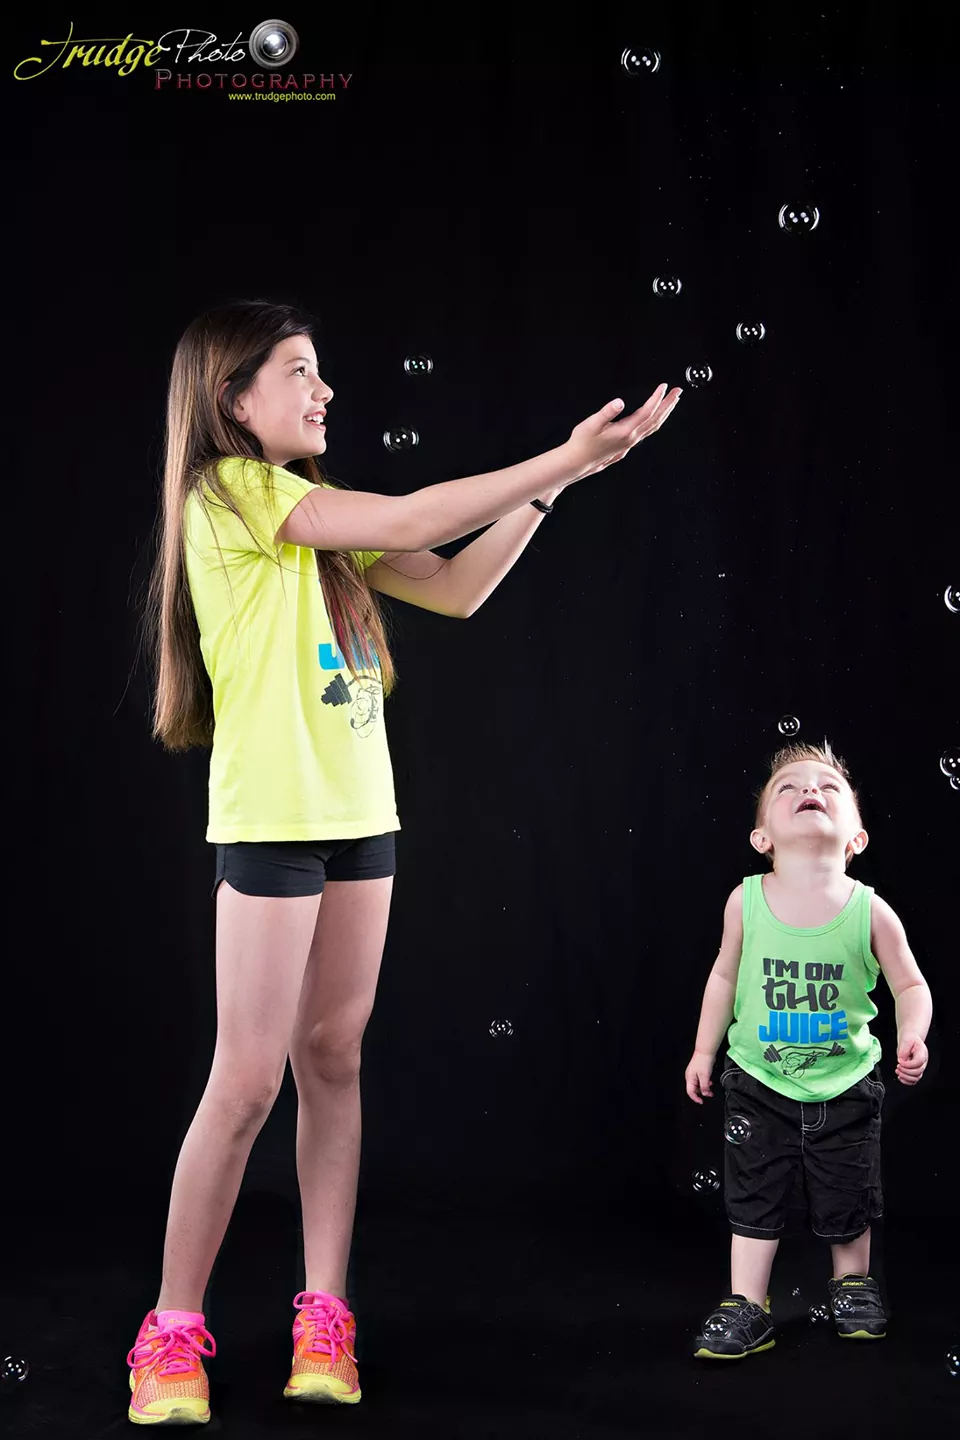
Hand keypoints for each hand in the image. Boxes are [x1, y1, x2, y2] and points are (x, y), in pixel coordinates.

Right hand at [564, 383, 681, 482]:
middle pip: (656, 419)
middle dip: (668, 404)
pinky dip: (657, 420)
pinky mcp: (628, 443)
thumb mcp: (591, 424)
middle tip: (678, 391)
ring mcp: (631, 442)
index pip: (646, 412)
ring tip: (673, 401)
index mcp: (625, 431)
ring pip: (654, 425)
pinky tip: (657, 416)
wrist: (578, 461)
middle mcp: (631, 438)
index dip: (657, 398)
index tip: (664, 386)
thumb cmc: (583, 442)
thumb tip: (619, 402)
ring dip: (665, 412)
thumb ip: (607, 412)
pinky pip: (648, 430)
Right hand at [685, 1049, 715, 1103]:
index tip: (702, 1101)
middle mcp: (690, 1076)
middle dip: (702, 1093)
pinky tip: (710, 1082)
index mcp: (689, 1078)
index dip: (695, 1098)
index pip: (690, 1092)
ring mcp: (693, 1073)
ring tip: (711, 1088)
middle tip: (710, 1094)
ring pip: (698, 1085)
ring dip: (704, 1088)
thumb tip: (704, 1094)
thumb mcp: (705, 1076)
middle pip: (694, 1089)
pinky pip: (700, 1080)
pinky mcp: (698, 1071)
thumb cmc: (704, 1061)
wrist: (706, 1050)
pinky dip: (705, 1083)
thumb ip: (704, 1086)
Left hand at [895, 1035, 927, 1084]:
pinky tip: (900, 1077)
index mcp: (922, 1052)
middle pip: (918, 1071)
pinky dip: (907, 1081)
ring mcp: (920, 1067)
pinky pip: (914, 1080)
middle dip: (905, 1071)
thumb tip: (901, 1061)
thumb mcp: (905, 1041)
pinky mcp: (916, 1070)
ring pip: (917, 1078)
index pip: (919, 1062)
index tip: (899, 1061)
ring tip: (898, 1071)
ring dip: (906, 1077)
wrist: (911, 1039)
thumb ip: (903, 1052)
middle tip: (897, 1067)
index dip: (908, 1064)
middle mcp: (923, 1061)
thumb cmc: (909, 1039)